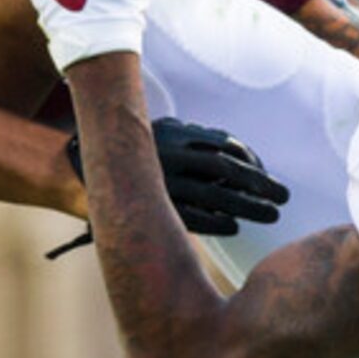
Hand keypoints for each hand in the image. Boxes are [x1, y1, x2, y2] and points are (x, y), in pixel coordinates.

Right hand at [69, 119, 290, 236]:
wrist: (73, 170)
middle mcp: (169, 154)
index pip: (224, 145)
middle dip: (260, 184)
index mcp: (173, 133)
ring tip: (272, 215)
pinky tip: (235, 226)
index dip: (251, 161)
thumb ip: (192, 137)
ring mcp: (160, 181)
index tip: (267, 174)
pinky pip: (190, 216)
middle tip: (285, 197)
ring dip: (248, 205)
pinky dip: (216, 221)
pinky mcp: (151, 206)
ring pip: (215, 195)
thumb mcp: (158, 132)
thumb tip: (234, 149)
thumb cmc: (127, 151)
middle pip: (227, 170)